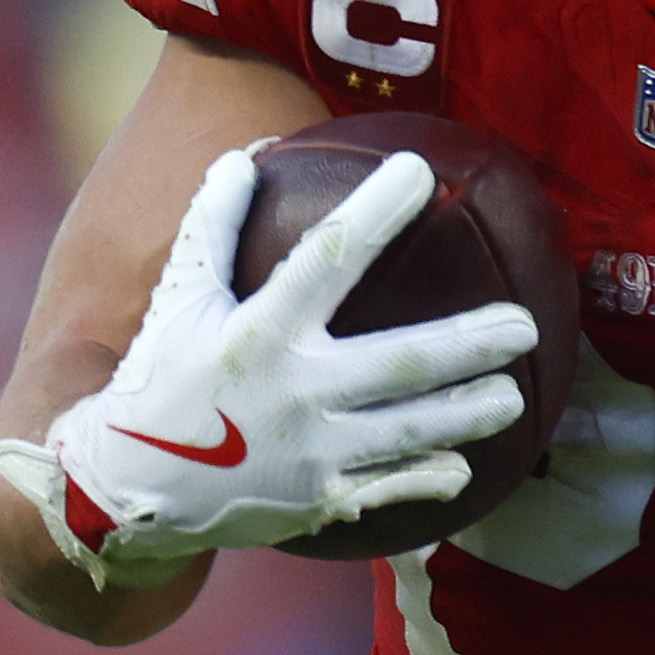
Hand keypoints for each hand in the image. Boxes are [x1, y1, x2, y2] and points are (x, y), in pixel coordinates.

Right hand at [0, 146, 535, 585]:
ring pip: (411, 431)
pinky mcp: (319, 499)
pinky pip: (389, 489)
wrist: (129, 490)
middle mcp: (294, 392)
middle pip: (401, 362)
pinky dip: (429, 479)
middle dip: (469, 343)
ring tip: (514, 396)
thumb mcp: (178, 298)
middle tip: (525, 327)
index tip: (421, 174)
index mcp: (260, 332)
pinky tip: (464, 468)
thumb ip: (213, 227)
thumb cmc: (161, 378)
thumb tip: (246, 155)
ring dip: (469, 414)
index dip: (377, 212)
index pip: (328, 258)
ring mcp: (312, 453)